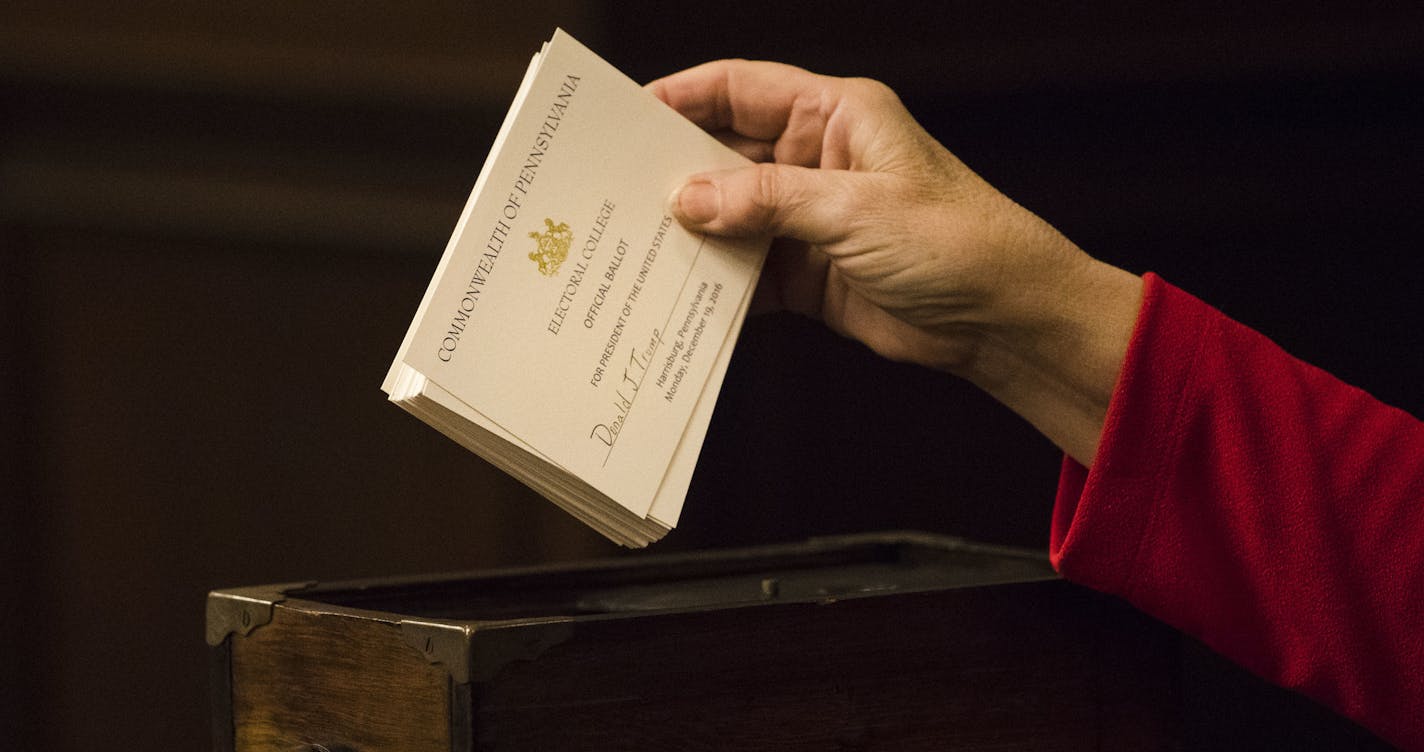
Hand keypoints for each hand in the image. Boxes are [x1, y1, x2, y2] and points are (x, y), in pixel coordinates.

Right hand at [649, 60, 1141, 463]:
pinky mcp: (809, 273)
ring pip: (730, 216)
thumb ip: (765, 200)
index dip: (680, 96)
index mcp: (835, 114)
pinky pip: (747, 272)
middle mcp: (817, 160)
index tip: (625, 118)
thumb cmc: (956, 241)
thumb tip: (689, 197)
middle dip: (674, 173)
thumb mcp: (853, 209)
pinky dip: (717, 284)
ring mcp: (810, 218)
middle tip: (616, 193)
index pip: (739, 88)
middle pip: (724, 153)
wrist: (1003, 318)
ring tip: (637, 249)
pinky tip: (683, 295)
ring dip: (692, 234)